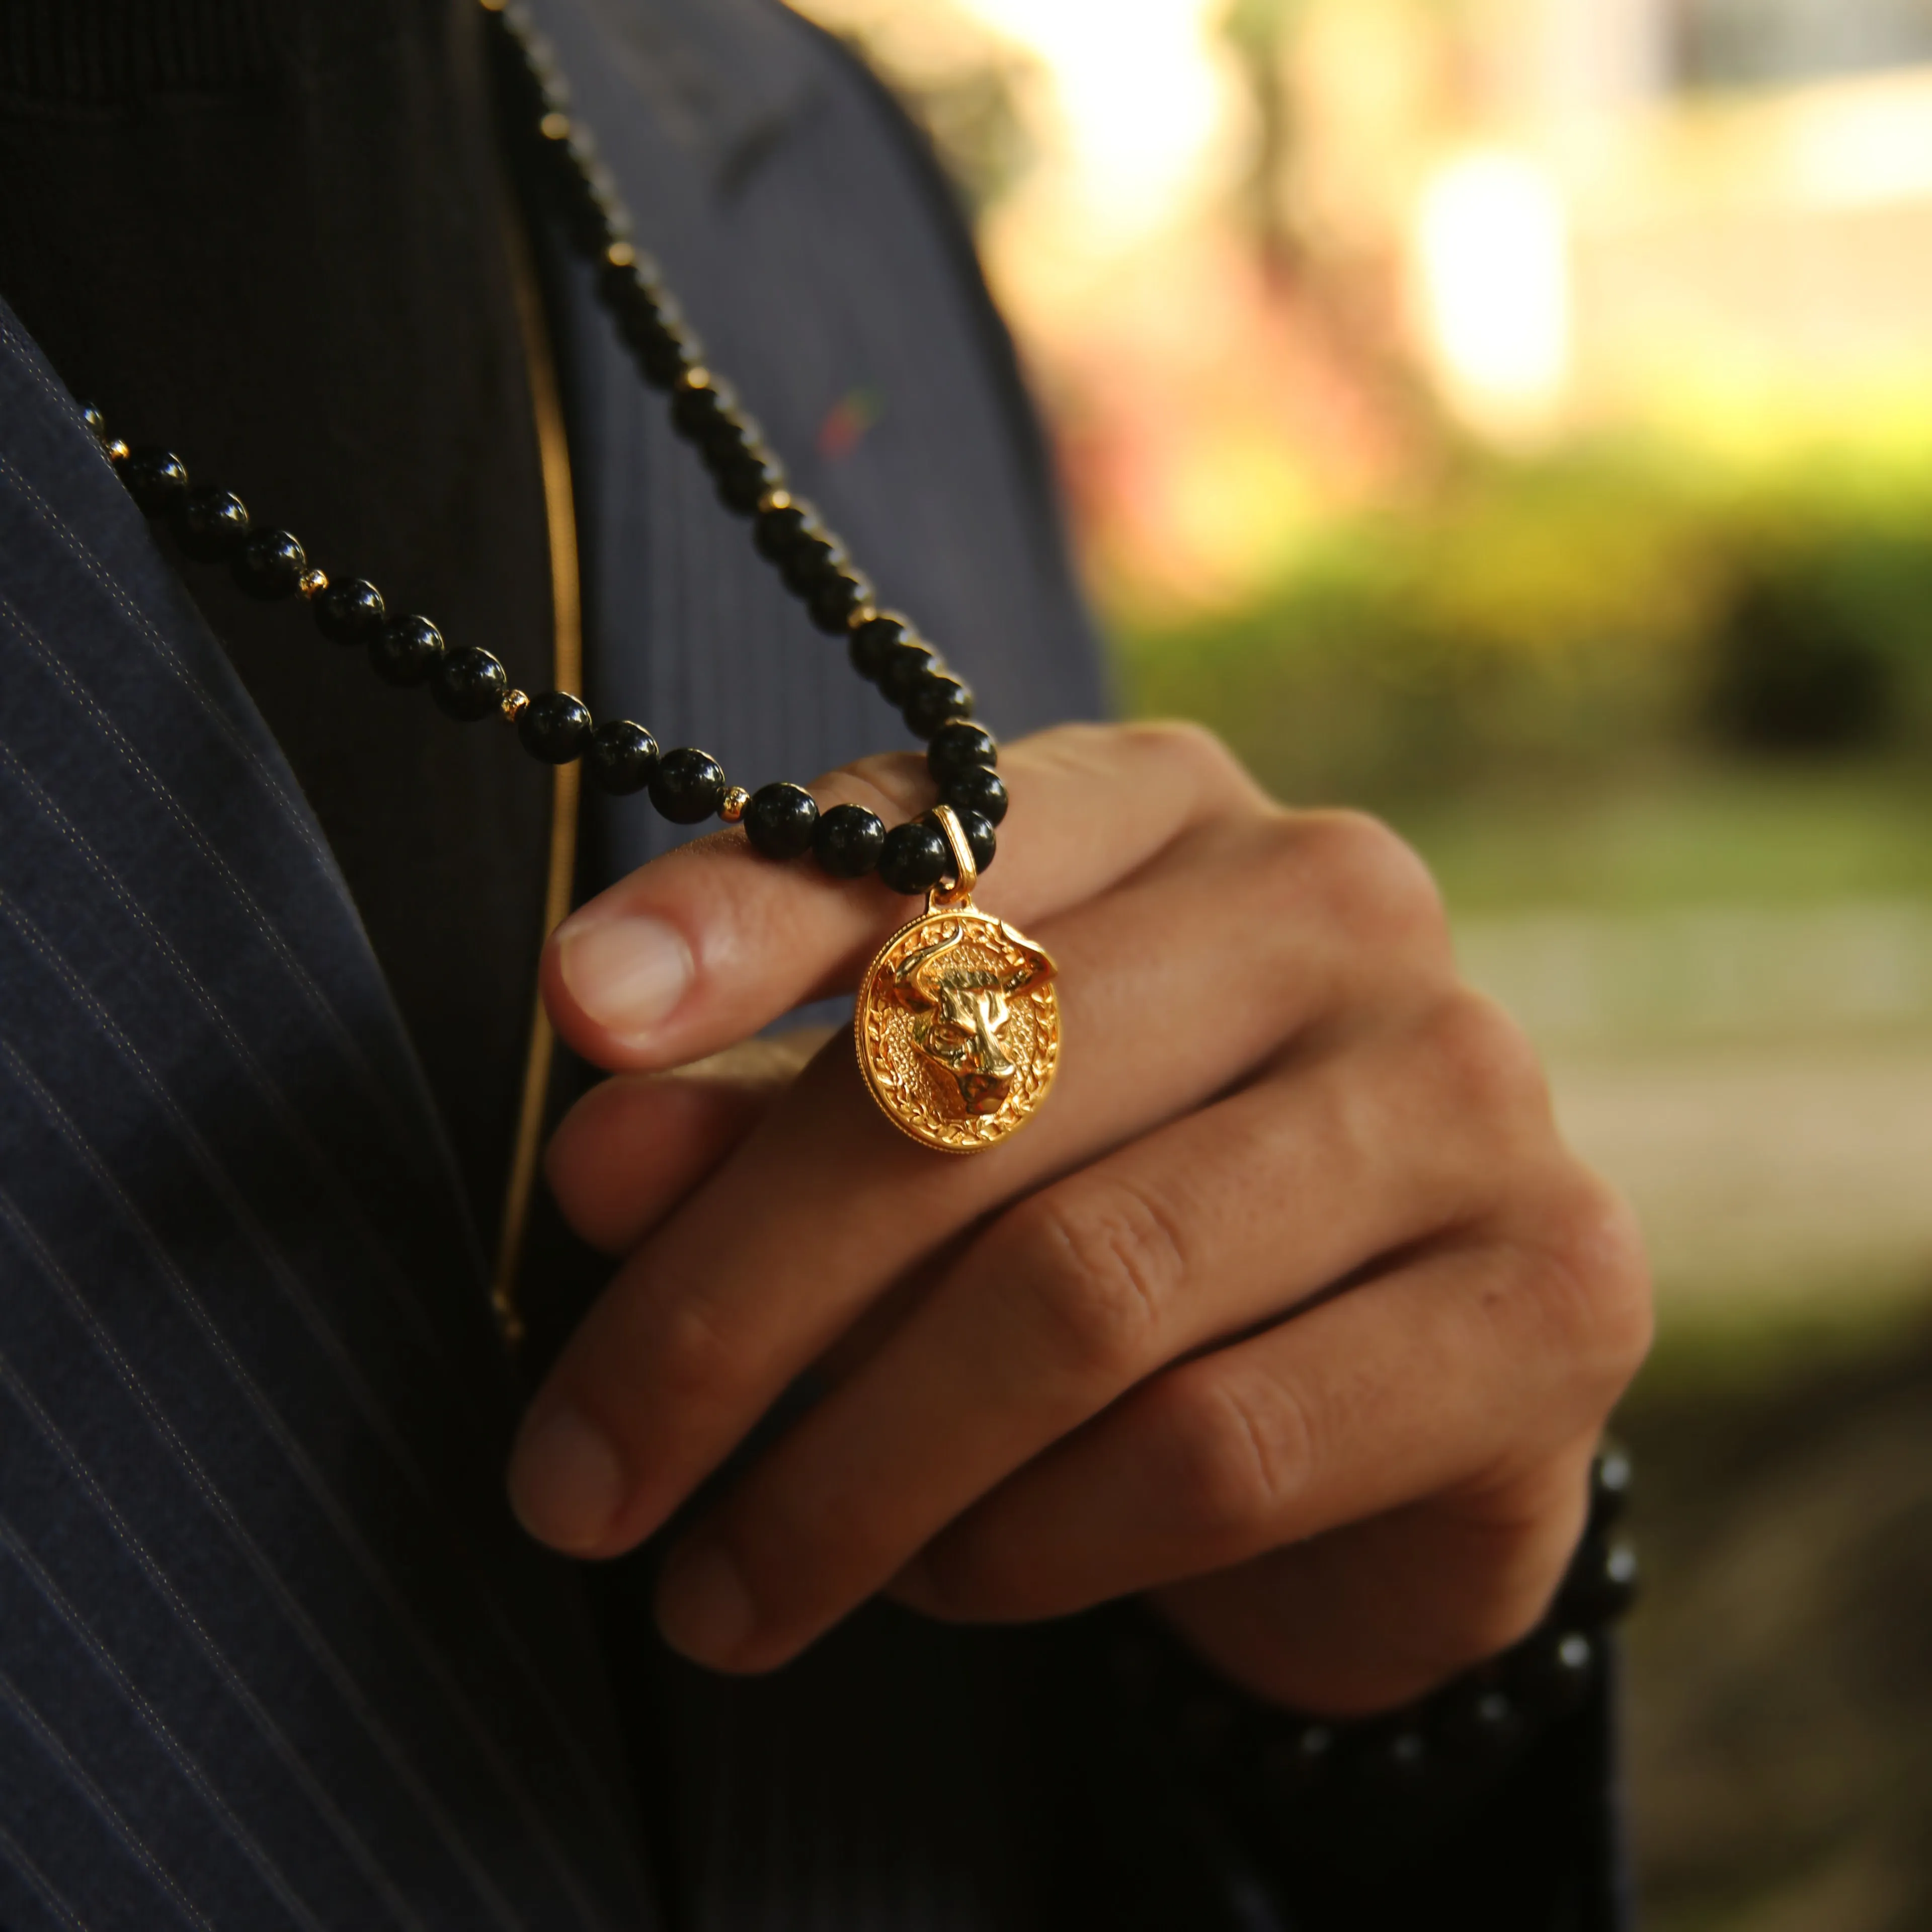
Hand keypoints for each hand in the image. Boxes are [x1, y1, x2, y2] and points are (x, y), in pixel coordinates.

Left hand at [510, 723, 1651, 1713]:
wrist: (1388, 1373)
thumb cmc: (1113, 1207)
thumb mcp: (925, 1133)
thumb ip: (774, 1119)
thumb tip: (603, 1155)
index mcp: (1174, 808)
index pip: (943, 827)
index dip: (748, 916)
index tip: (577, 1016)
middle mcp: (1337, 907)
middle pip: (979, 1088)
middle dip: (733, 1307)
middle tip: (576, 1481)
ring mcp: (1465, 1094)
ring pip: (1087, 1289)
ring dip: (853, 1473)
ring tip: (720, 1587)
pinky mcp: (1551, 1299)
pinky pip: (1218, 1447)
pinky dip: (1031, 1541)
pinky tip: (947, 1580)